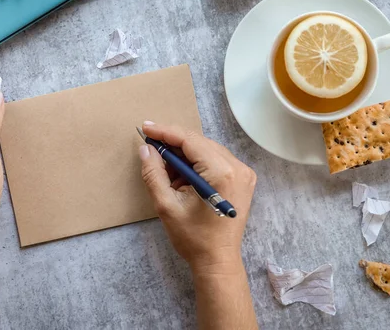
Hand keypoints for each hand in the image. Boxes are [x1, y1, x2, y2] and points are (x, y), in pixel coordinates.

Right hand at [138, 122, 256, 271]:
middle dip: (173, 144)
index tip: (146, 127)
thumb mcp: (166, 205)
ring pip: (207, 149)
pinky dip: (197, 163)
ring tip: (166, 170)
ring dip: (185, 155)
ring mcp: (243, 173)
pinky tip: (183, 176)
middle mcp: (237, 168)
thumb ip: (154, 173)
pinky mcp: (243, 179)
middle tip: (151, 148)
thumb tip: (146, 149)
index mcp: (221, 172)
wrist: (217, 260)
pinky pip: (216, 160)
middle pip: (199, 142)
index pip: (190, 140)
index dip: (166, 132)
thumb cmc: (194, 238)